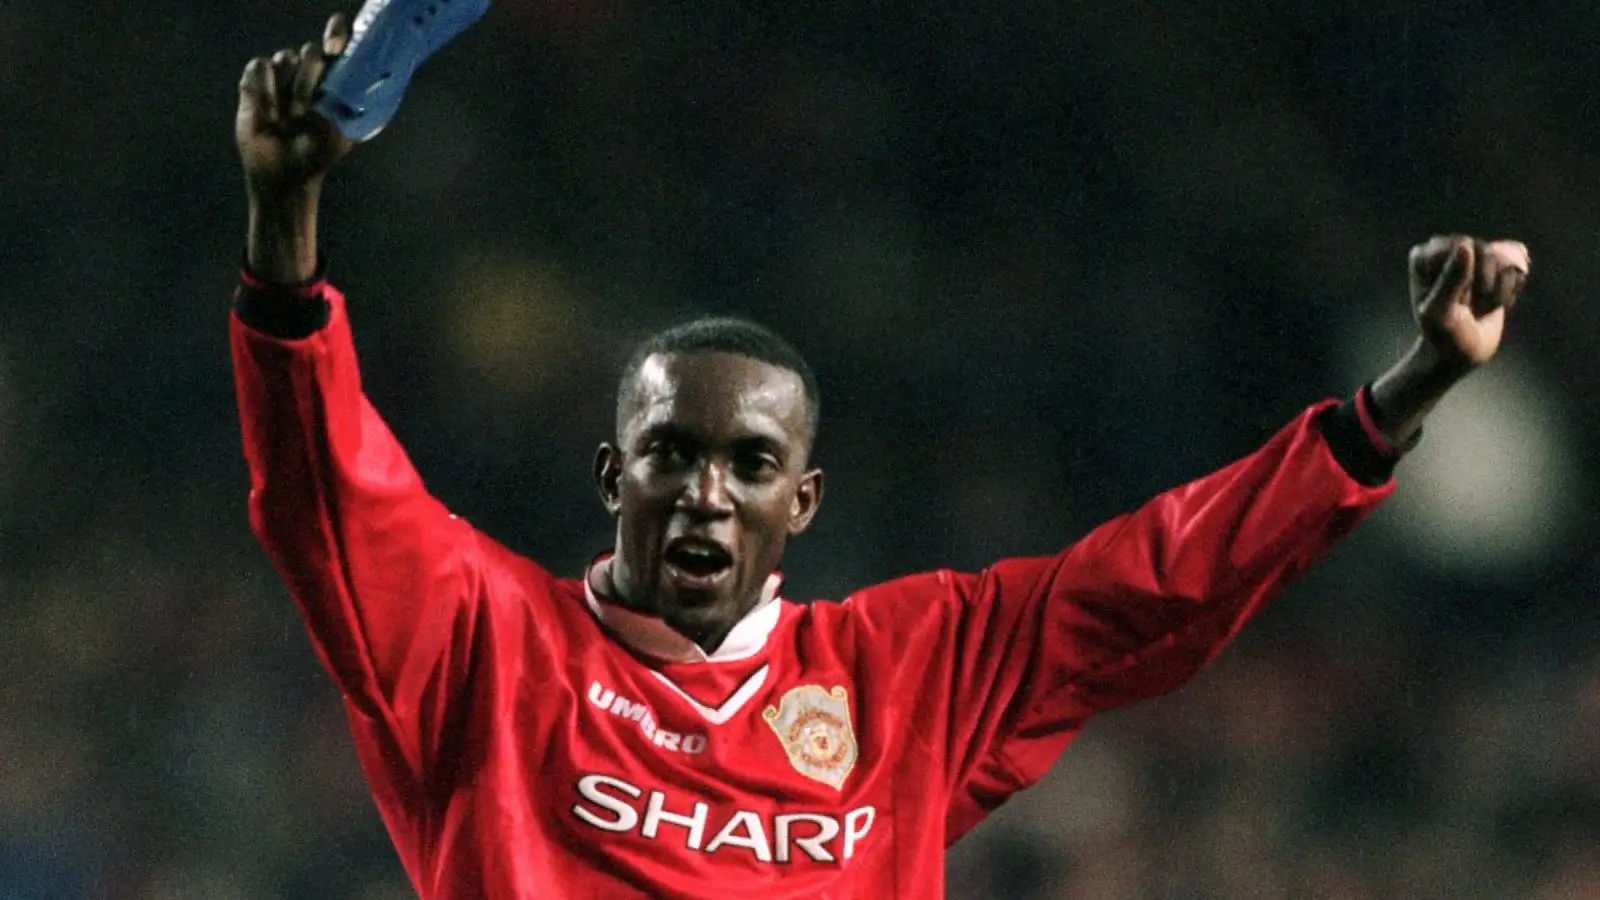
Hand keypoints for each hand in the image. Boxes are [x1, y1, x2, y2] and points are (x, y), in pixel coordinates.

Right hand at [236, 13, 355, 191]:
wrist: (284, 173)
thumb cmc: (317, 155)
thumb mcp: (342, 134)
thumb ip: (354, 109)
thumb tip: (374, 87)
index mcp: (332, 81)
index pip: (337, 45)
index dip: (337, 33)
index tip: (336, 41)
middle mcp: (306, 74)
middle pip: (309, 51)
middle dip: (308, 78)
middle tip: (304, 110)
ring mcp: (280, 78)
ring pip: (283, 57)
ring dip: (285, 89)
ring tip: (285, 119)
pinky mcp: (255, 84)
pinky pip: (258, 66)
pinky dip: (263, 88)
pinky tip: (268, 112)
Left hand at [1368, 233, 1531, 447]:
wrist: (1456, 355)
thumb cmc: (1439, 339)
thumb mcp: (1439, 312)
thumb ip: (1451, 280)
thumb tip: (1466, 245)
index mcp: (1426, 255)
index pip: (1461, 248)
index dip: (1462, 278)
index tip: (1452, 304)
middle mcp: (1449, 250)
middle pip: (1488, 251)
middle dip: (1485, 284)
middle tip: (1470, 308)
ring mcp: (1474, 255)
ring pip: (1507, 257)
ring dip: (1501, 287)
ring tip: (1483, 306)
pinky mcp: (1497, 264)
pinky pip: (1520, 261)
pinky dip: (1514, 284)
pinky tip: (1499, 299)